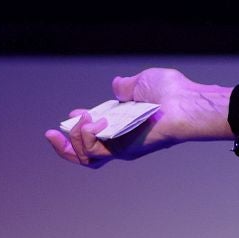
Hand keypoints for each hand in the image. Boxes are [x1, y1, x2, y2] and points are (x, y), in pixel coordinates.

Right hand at [45, 68, 231, 167]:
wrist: (186, 103)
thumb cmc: (173, 92)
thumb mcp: (144, 82)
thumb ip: (128, 87)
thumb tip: (118, 86)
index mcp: (124, 124)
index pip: (95, 135)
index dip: (77, 129)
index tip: (70, 116)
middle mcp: (122, 140)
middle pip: (85, 154)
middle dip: (64, 146)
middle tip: (53, 133)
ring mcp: (123, 148)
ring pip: (85, 155)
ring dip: (75, 137)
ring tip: (85, 119)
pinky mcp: (124, 152)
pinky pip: (94, 153)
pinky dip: (86, 138)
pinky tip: (93, 123)